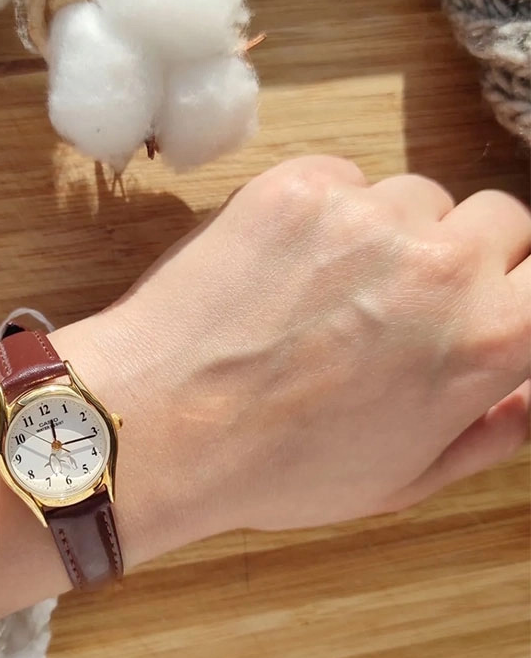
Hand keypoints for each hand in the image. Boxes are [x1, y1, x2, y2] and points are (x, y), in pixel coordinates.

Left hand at [51, 156, 530, 545]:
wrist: (162, 422)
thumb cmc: (276, 465)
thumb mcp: (403, 478)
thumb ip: (492, 428)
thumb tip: (527, 387)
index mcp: (486, 340)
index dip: (517, 285)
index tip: (487, 299)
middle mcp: (439, 264)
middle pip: (495, 218)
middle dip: (461, 253)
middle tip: (397, 297)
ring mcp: (364, 215)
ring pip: (412, 196)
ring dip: (388, 232)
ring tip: (324, 287)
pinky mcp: (297, 187)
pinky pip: (343, 179)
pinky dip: (326, 211)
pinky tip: (281, 263)